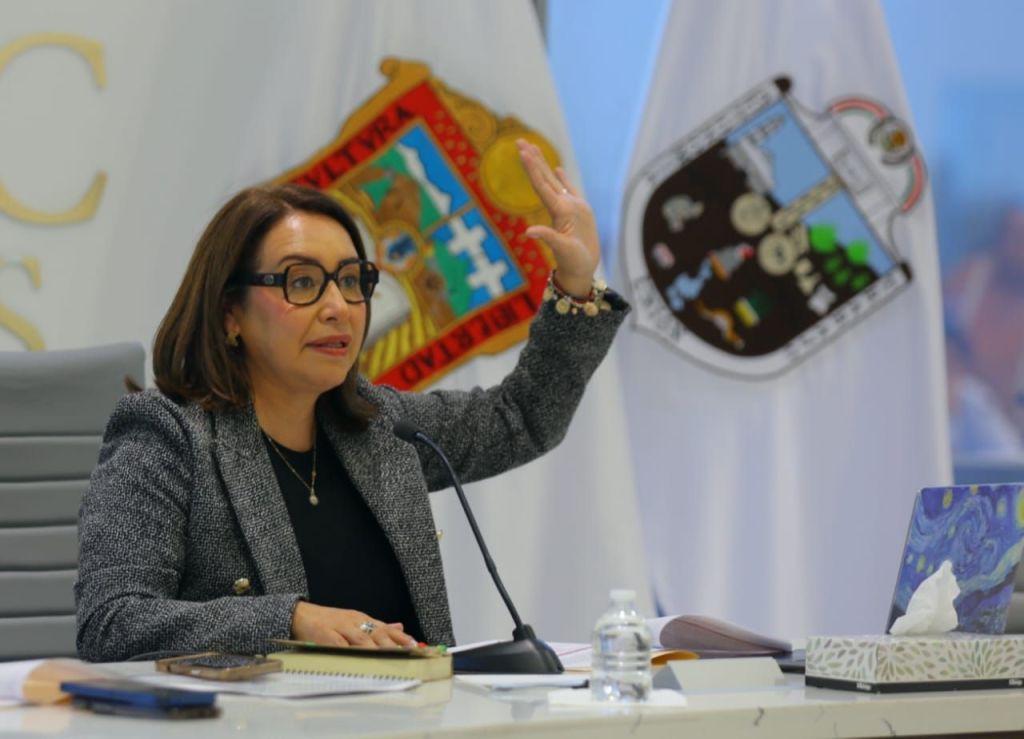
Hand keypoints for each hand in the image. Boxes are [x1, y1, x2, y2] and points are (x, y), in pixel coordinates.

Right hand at [291, 602, 416, 647]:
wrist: (300, 614)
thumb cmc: (329, 621)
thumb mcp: (355, 620)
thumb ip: (377, 626)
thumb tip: (400, 627)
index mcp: (362, 619)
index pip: (385, 628)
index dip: (400, 637)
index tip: (414, 646)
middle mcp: (354, 622)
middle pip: (376, 633)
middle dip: (393, 643)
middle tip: (406, 652)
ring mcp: (340, 627)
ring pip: (361, 638)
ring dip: (377, 648)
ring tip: (389, 657)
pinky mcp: (325, 635)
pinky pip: (338, 644)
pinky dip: (349, 650)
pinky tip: (357, 657)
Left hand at [516, 138, 599, 297]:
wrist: (581, 270)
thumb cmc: (574, 262)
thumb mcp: (562, 250)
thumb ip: (548, 238)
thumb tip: (529, 232)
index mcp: (557, 212)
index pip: (541, 185)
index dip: (533, 168)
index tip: (524, 151)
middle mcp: (560, 206)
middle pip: (543, 178)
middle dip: (532, 159)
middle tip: (519, 140)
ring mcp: (569, 208)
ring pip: (553, 180)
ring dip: (543, 164)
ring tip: (533, 147)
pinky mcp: (579, 212)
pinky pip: (570, 190)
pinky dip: (562, 179)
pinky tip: (556, 168)